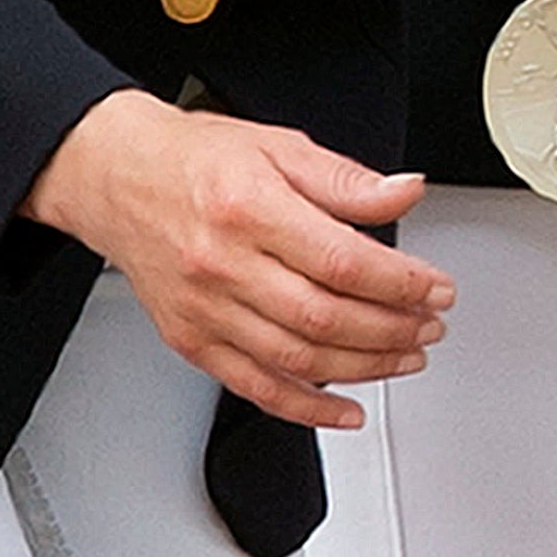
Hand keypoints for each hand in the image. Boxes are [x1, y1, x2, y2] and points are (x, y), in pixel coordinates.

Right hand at [24, 90, 450, 431]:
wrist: (119, 179)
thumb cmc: (198, 159)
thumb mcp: (280, 145)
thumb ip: (347, 179)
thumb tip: (406, 190)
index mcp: (251, 207)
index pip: (341, 260)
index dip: (400, 282)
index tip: (436, 287)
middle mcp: (224, 265)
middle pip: (324, 317)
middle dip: (392, 330)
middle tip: (431, 325)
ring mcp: (205, 311)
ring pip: (296, 361)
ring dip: (364, 369)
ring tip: (406, 358)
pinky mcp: (192, 342)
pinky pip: (255, 388)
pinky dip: (307, 409)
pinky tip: (346, 410)